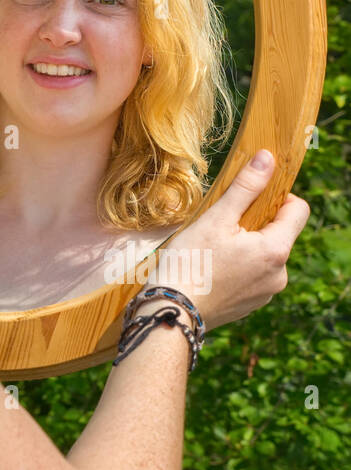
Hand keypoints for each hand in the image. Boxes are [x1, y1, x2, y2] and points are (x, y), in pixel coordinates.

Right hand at [152, 152, 310, 330]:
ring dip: (247, 244)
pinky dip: (240, 265)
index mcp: (276, 250)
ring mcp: (267, 293)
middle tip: (222, 223)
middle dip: (256, 222)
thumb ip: (246, 187)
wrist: (172, 311)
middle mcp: (280, 274)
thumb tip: (268, 157)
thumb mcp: (217, 218)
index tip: (252, 194)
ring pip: (265, 254)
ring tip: (214, 247)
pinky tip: (213, 267)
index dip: (278, 195)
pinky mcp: (252, 304)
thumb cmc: (191, 262)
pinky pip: (254, 274)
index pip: (298, 210)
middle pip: (279, 233)